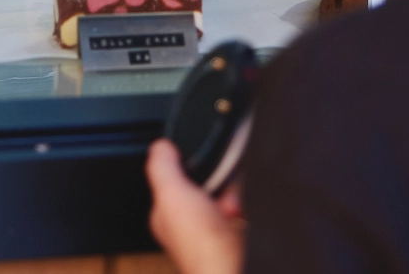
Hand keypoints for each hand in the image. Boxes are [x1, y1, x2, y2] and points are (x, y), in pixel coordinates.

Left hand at [145, 139, 245, 273]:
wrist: (233, 269)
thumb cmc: (201, 248)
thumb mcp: (172, 196)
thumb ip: (162, 167)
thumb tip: (160, 146)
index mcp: (169, 215)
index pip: (178, 178)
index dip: (192, 170)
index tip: (201, 171)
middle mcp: (191, 225)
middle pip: (209, 184)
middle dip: (221, 184)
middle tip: (220, 197)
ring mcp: (215, 232)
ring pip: (231, 195)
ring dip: (237, 197)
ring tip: (234, 210)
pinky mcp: (237, 237)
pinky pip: (247, 210)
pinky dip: (248, 210)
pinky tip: (243, 219)